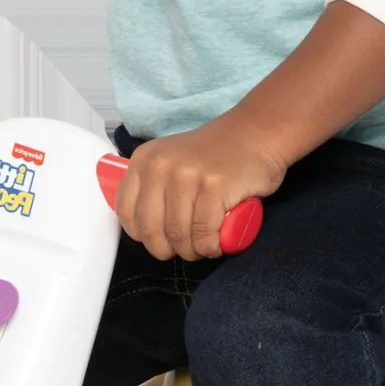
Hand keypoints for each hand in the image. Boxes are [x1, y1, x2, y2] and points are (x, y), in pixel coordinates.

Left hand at [116, 115, 286, 260]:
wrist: (257, 134)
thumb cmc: (216, 156)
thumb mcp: (172, 162)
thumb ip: (154, 187)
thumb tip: (146, 230)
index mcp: (144, 160)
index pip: (127, 213)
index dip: (143, 236)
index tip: (161, 240)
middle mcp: (160, 166)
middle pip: (151, 230)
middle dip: (168, 250)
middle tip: (185, 249)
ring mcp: (187, 175)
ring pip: (178, 235)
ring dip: (193, 251)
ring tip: (205, 246)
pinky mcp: (214, 187)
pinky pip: (204, 234)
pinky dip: (210, 247)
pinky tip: (217, 244)